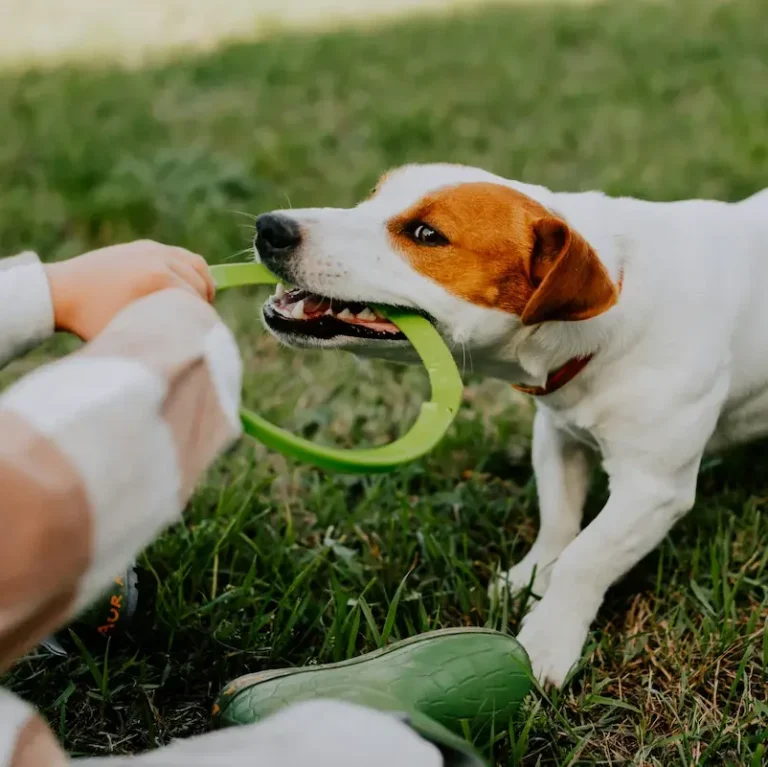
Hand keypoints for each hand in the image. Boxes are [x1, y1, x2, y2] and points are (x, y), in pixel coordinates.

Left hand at [45, 240, 215, 340]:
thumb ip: (160, 334)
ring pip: (195, 263)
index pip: (197, 299)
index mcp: (159, 278)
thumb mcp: (128, 331)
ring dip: (201, 283)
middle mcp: (160, 258)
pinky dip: (188, 270)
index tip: (200, 333)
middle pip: (200, 280)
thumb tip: (188, 342)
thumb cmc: (91, 319)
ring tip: (197, 302)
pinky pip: (179, 255)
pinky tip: (181, 288)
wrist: (61, 290)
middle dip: (204, 302)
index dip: (202, 318)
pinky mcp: (144, 245)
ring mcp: (152, 248)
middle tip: (200, 321)